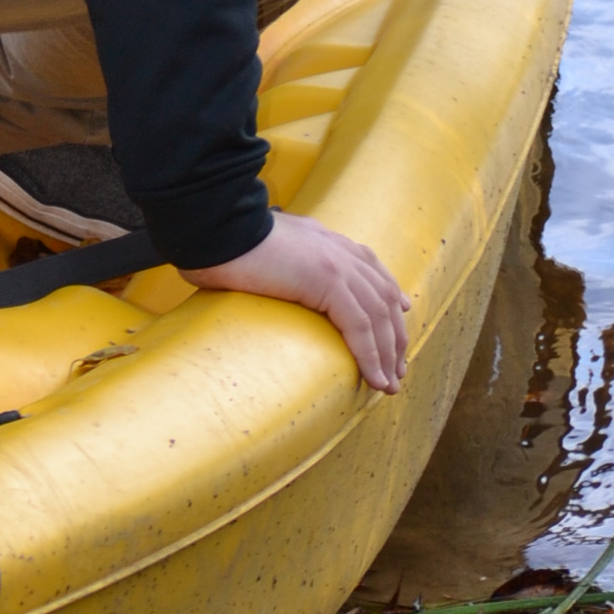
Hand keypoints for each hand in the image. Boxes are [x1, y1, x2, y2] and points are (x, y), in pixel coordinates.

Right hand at [186, 209, 409, 392]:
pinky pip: (360, 326)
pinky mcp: (327, 280)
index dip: (388, 296)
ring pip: (378, 316)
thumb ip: (280, 257)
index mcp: (325, 239)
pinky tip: (374, 379)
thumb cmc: (223, 242)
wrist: (215, 229)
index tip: (398, 319)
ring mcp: (335, 263)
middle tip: (396, 368)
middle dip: (395, 335)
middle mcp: (337, 249)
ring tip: (387, 384)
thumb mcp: (263, 246)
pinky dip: (371, 356)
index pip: (370, 269)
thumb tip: (269, 273)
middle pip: (383, 296)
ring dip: (387, 354)